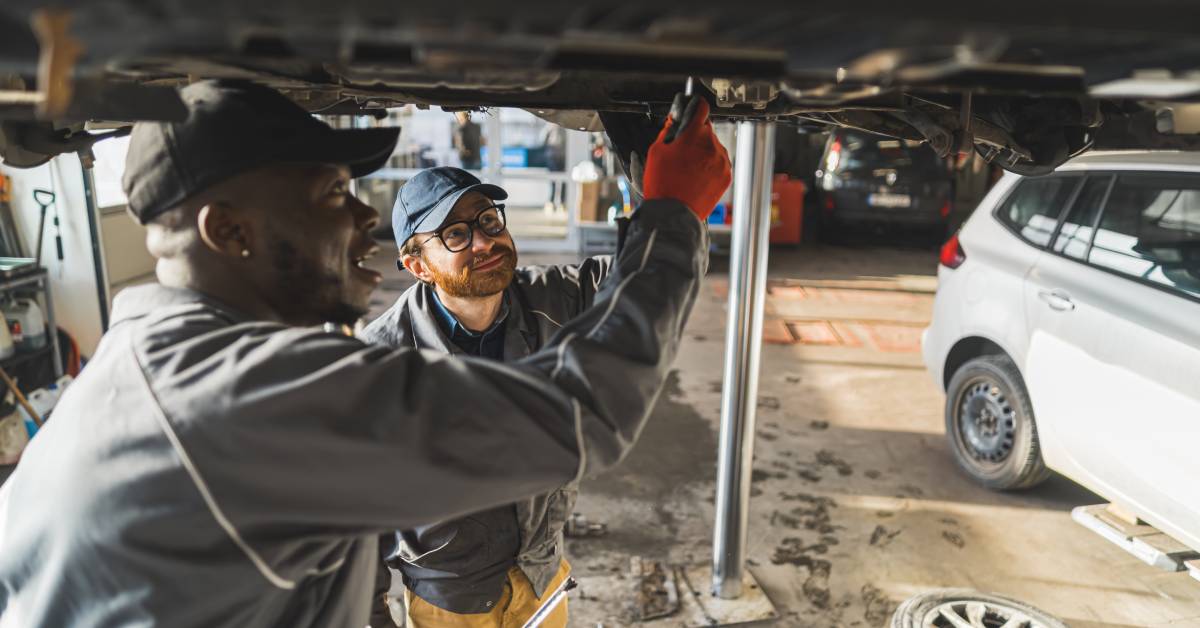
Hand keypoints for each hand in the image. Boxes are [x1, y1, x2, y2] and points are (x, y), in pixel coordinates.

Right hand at [641, 95, 731, 219]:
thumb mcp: (656, 151)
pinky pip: (720, 162)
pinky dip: (711, 165)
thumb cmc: (663, 184)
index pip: (701, 108)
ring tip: (689, 169)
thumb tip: (675, 122)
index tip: (691, 110)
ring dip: (704, 151)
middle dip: (695, 136)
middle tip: (682, 152)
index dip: (694, 108)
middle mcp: (711, 144)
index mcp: (693, 135)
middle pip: (706, 130)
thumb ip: (668, 131)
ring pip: (714, 146)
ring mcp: (722, 160)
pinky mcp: (727, 175)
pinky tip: (697, 176)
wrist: (674, 214)